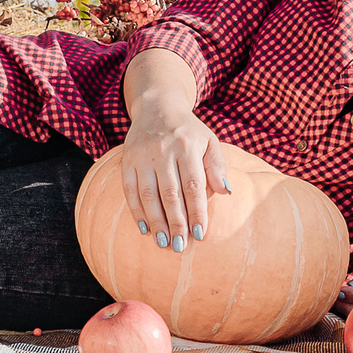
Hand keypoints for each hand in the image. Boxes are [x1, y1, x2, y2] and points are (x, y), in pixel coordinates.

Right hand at [114, 93, 230, 252]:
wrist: (157, 107)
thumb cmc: (188, 131)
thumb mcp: (209, 141)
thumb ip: (217, 166)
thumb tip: (226, 192)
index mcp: (186, 147)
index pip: (193, 185)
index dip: (197, 211)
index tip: (201, 234)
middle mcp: (163, 151)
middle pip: (170, 193)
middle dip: (176, 223)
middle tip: (180, 246)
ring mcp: (142, 156)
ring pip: (148, 194)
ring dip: (156, 222)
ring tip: (164, 243)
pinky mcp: (127, 160)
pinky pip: (130, 190)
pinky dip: (136, 211)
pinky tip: (144, 229)